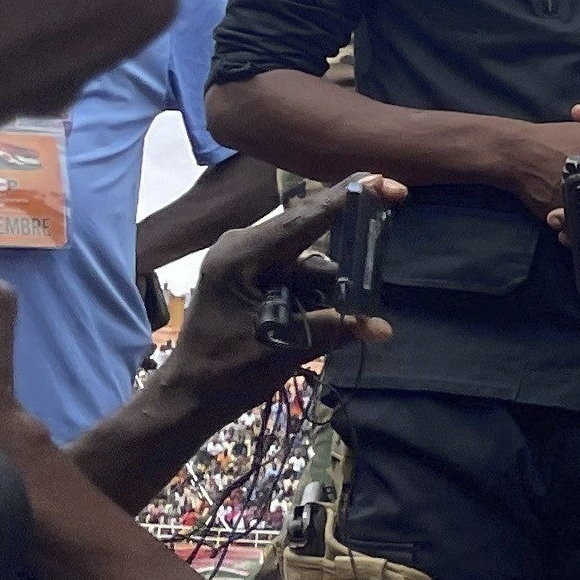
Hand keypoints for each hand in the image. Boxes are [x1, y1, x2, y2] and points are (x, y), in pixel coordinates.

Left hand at [155, 174, 403, 412]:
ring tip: (331, 321)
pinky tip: (321, 321)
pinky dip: (316, 295)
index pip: (303, 218)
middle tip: (375, 267)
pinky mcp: (255, 278)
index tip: (389, 182)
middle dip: (345, 255)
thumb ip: (330, 330)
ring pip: (309, 261)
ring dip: (328, 288)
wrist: (189, 397)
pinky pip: (298, 275)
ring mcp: (248, 262)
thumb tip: (381, 328)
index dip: (348, 199)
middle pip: (310, 235)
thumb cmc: (223, 373)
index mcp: (240, 256)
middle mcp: (243, 248)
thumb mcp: (280, 349)